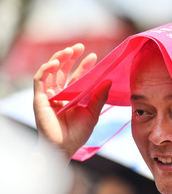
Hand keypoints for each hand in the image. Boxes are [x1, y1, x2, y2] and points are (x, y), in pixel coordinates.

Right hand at [33, 44, 111, 158]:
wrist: (65, 147)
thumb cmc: (79, 133)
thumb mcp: (93, 112)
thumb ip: (99, 96)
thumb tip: (109, 80)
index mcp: (72, 97)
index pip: (77, 77)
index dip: (84, 66)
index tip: (94, 56)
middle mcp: (60, 94)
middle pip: (63, 70)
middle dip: (70, 57)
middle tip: (80, 46)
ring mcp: (48, 96)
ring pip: (50, 72)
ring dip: (58, 59)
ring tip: (69, 50)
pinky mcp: (39, 99)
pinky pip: (39, 80)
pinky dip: (45, 69)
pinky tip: (55, 63)